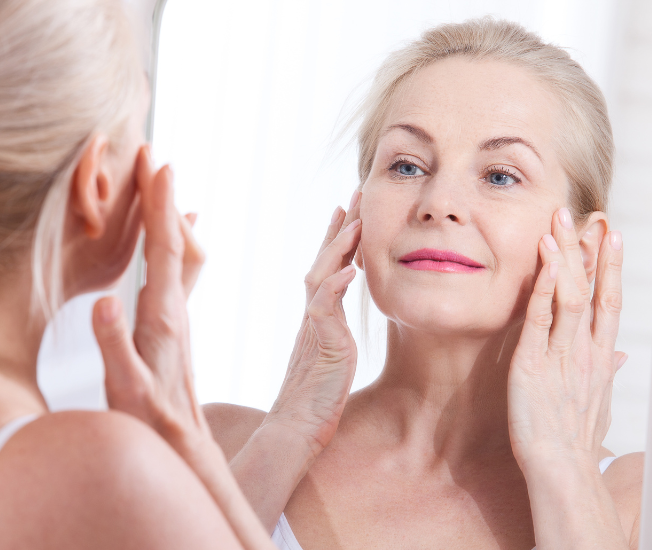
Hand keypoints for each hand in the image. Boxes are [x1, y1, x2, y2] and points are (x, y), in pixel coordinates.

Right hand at [93, 146, 206, 445]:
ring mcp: (177, 320)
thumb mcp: (124, 389)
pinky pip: (176, 274)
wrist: (183, 451)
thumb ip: (113, 347)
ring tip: (161, 183)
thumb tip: (104, 302)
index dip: (159, 206)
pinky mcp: (174, 331)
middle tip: (151, 155)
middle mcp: (175, 312)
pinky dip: (172, 246)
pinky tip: (175, 240)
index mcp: (161, 319)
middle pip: (174, 242)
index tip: (157, 164)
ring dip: (168, 217)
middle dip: (162, 197)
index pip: (161, 250)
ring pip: (178, 256)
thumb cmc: (149, 425)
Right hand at [263, 191, 362, 455]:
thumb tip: (338, 325)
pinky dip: (336, 287)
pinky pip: (325, 309)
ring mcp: (315, 328)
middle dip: (340, 228)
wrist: (296, 429)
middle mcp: (313, 316)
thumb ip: (333, 335)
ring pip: (322, 277)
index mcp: (318, 318)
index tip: (349, 211)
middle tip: (353, 196)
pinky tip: (350, 270)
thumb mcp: (330, 358)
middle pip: (323, 262)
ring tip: (354, 221)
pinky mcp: (321, 344)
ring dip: (338, 248)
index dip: (339, 240)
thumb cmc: (314, 401)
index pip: (328, 269)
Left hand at [507, 207, 625, 471]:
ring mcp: (561, 355)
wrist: (562, 471)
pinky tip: (541, 257)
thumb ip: (606, 373)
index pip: (608, 302)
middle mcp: (585, 351)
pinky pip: (539, 316)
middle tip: (591, 214)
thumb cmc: (575, 442)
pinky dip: (541, 284)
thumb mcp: (598, 403)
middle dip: (592, 250)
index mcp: (599, 359)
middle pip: (593, 290)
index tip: (612, 236)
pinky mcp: (533, 363)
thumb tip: (619, 357)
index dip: (610, 267)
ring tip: (560, 222)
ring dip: (565, 256)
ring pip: (568, 295)